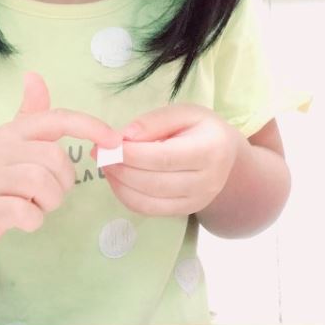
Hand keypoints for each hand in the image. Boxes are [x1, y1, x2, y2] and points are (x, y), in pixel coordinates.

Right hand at [0, 73, 121, 252]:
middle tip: (49, 193)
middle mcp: (0, 149)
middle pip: (54, 159)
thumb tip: (34, 76)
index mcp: (12, 132)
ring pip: (42, 184)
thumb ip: (29, 114)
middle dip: (63, 181)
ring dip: (49, 202)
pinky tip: (24, 219)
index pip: (56, 119)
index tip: (113, 140)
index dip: (89, 127)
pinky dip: (34, 220)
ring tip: (35, 205)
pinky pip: (27, 213)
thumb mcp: (9, 141)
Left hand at [102, 104, 240, 217]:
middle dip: (120, 169)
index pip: (162, 157)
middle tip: (98, 154)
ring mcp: (196, 201)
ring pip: (148, 201)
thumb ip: (154, 121)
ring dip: (119, 184)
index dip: (130, 154)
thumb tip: (124, 137)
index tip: (106, 144)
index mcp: (210, 150)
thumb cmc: (202, 129)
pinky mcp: (184, 212)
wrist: (226, 157)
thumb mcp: (184, 113)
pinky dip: (126, 196)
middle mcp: (207, 181)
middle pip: (153, 182)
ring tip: (105, 165)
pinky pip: (148, 210)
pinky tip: (117, 179)